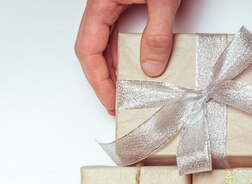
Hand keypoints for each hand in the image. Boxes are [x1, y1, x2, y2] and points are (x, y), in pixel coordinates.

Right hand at [75, 0, 180, 114]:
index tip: (111, 101)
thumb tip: (152, 68)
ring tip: (128, 91)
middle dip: (105, 80)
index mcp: (100, 3)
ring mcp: (112, 3)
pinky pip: (120, 34)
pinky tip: (139, 68)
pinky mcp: (126, 3)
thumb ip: (158, 33)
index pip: (88, 49)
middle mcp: (102, 5)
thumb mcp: (163, 0)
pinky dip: (127, 54)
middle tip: (119, 104)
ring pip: (107, 43)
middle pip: (94, 50)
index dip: (98, 80)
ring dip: (117, 68)